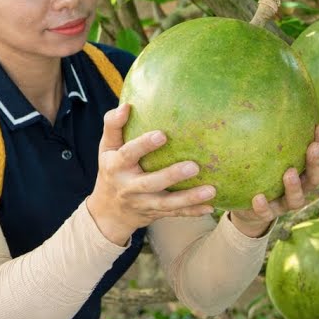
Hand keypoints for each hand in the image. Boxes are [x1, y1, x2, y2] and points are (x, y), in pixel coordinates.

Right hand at [85, 104, 217, 246]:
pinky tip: (210, 207)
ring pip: (166, 203)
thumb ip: (114, 126)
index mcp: (116, 166)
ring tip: (211, 190)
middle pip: (150, 183)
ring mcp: (142, 203)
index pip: (128, 154)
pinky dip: (192, 212)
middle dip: (171, 176)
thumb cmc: (111, 169)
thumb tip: (127, 105)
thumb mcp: (107, 148)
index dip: (143, 145)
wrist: (108, 211)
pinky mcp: (155, 213)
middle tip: (194, 166)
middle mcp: (128, 187)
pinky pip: (175, 214)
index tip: (162, 134)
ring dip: (188, 198)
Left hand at [228, 123, 318, 237]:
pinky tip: (257, 197)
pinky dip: (263, 205)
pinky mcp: (267, 214)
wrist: (245, 207)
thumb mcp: (265, 156)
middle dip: (315, 163)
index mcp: (302, 174)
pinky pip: (266, 212)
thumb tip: (264, 104)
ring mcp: (283, 204)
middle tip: (312, 147)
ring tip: (288, 172)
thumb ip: (270, 139)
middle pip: (314, 179)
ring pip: (296, 199)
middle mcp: (298, 190)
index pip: (316, 157)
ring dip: (294, 186)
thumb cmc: (259, 174)